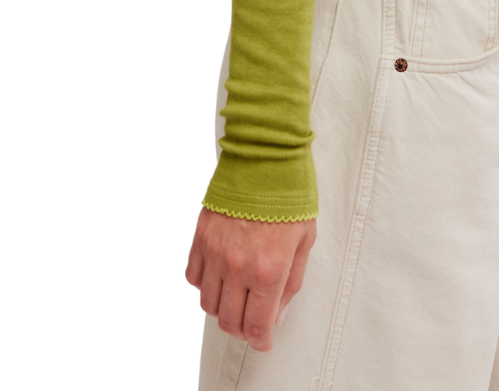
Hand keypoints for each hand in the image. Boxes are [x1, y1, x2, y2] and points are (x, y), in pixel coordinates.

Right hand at [185, 207, 316, 351]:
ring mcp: (215, 252)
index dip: (260, 341)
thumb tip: (278, 313)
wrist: (266, 157)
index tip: (263, 341)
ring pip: (208, 304)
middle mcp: (238, 266)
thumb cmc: (290, 195)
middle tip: (252, 321)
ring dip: (222, 308)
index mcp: (268, 270)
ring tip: (236, 297)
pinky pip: (193, 277)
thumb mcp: (305, 241)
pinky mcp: (201, 237)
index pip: (256, 326)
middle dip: (242, 329)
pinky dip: (204, 284)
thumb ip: (291, 283)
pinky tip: (220, 276)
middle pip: (229, 321)